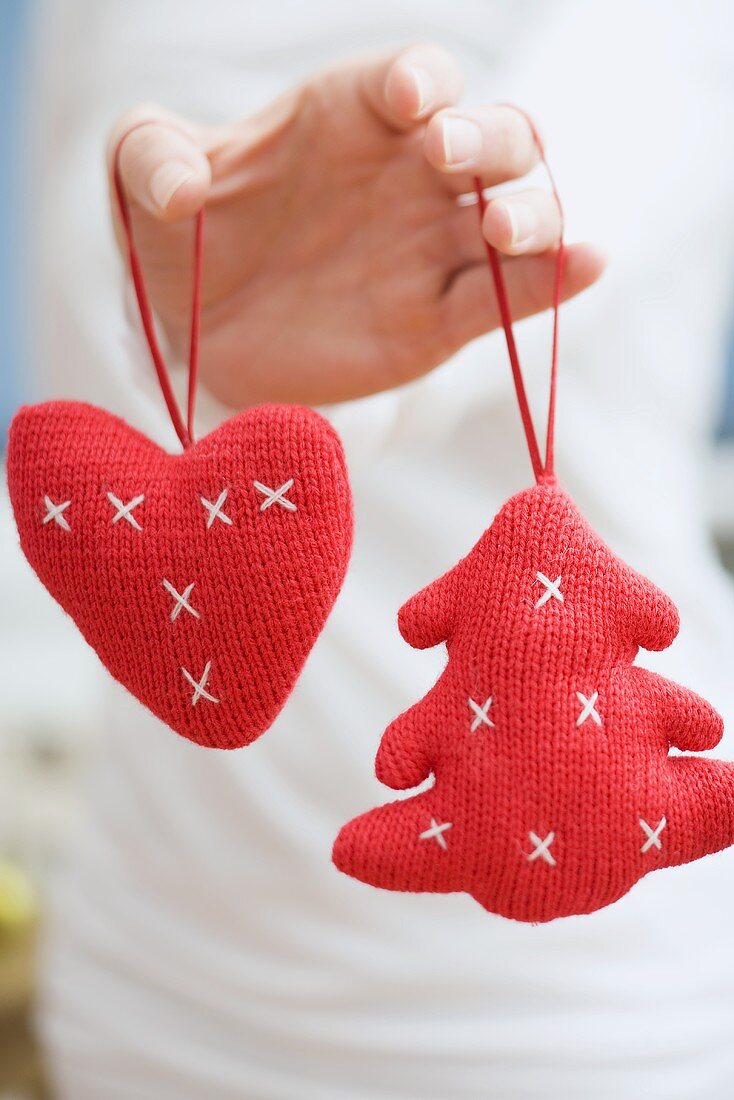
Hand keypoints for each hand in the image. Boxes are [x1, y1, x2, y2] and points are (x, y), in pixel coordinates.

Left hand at [108, 45, 604, 408]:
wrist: (200, 337)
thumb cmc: (180, 241)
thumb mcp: (142, 182)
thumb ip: (150, 157)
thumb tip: (182, 189)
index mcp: (354, 119)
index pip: (420, 78)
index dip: (424, 81)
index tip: (402, 107)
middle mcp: (412, 179)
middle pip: (497, 135)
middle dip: (490, 137)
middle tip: (449, 159)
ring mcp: (433, 250)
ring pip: (520, 214)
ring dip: (532, 213)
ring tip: (503, 230)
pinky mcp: (439, 322)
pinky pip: (508, 298)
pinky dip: (553, 282)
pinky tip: (584, 264)